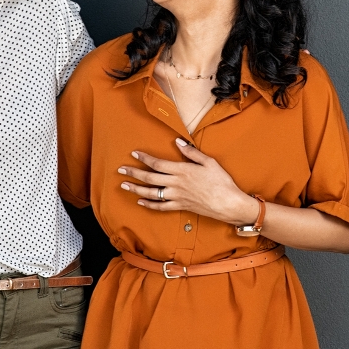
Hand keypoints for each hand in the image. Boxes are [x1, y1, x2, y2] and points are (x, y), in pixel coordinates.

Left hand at [118, 139, 259, 225]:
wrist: (228, 204)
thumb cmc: (221, 182)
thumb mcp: (209, 162)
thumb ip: (192, 152)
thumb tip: (178, 142)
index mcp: (182, 170)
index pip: (158, 163)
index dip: (144, 158)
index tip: (134, 154)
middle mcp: (176, 184)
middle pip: (149, 178)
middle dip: (133, 173)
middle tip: (121, 170)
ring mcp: (177, 197)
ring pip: (151, 193)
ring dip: (136, 189)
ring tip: (124, 185)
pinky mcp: (180, 206)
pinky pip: (161, 207)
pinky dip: (149, 204)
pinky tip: (141, 201)